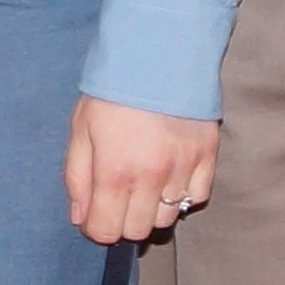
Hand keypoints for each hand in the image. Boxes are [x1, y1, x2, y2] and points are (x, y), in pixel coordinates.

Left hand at [67, 96, 218, 246]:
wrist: (157, 54)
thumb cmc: (112, 92)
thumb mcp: (80, 130)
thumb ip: (77, 178)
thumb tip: (80, 218)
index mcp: (113, 171)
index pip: (106, 231)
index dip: (96, 229)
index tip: (95, 215)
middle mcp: (150, 177)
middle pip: (138, 231)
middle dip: (123, 221)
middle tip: (119, 198)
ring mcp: (182, 169)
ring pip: (167, 219)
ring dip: (152, 209)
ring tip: (145, 183)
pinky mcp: (206, 157)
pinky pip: (196, 197)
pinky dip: (183, 194)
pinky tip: (170, 175)